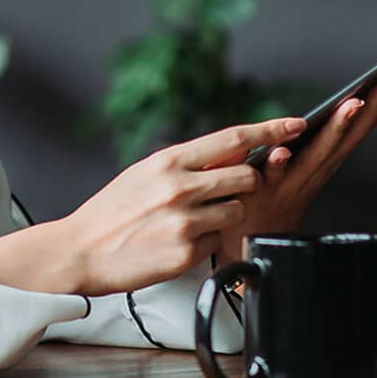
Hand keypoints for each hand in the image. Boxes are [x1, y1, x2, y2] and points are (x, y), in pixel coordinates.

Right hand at [59, 115, 308, 296]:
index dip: (270, 130)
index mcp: (169, 160)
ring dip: (224, 217)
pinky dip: (204, 244)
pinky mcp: (186, 252)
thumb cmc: (112, 211)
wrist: (81, 250)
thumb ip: (188, 163)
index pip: (233, 138)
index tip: (295, 125)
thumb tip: (231, 152)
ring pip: (237, 212)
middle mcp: (180, 187)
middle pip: (247, 176)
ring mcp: (184, 220)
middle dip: (247, 184)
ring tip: (190, 222)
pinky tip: (176, 243)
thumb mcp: (145, 173)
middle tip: (226, 193)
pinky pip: (217, 243)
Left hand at [214, 49, 376, 264]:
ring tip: (354, 103)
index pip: (364, 120)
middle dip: (376, 102)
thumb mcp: (312, 159)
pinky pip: (271, 176)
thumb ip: (330, 133)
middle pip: (352, 131)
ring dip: (339, 128)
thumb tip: (356, 100)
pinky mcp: (263, 191)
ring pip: (320, 151)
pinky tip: (282, 151)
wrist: (254, 238)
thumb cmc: (280, 194)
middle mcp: (318, 166)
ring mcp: (293, 179)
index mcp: (329, 155)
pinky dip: (278, 164)